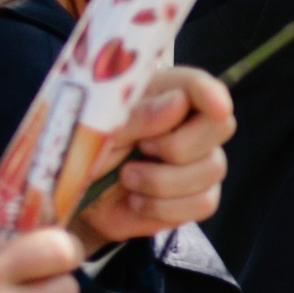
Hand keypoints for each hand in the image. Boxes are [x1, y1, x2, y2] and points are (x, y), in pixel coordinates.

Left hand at [70, 66, 235, 249]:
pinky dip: (166, 207)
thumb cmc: (81, 150)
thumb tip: (179, 102)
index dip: (211, 94)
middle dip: (180, 146)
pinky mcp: (196, 196)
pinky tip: (138, 201)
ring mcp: (197, 161)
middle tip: (142, 149)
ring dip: (162, 181)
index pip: (199, 85)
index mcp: (161, 93)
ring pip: (212, 168)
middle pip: (221, 125)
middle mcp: (188, 124)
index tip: (216, 108)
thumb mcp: (97, 128)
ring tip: (127, 179)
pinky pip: (204, 202)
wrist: (72, 198)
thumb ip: (137, 116)